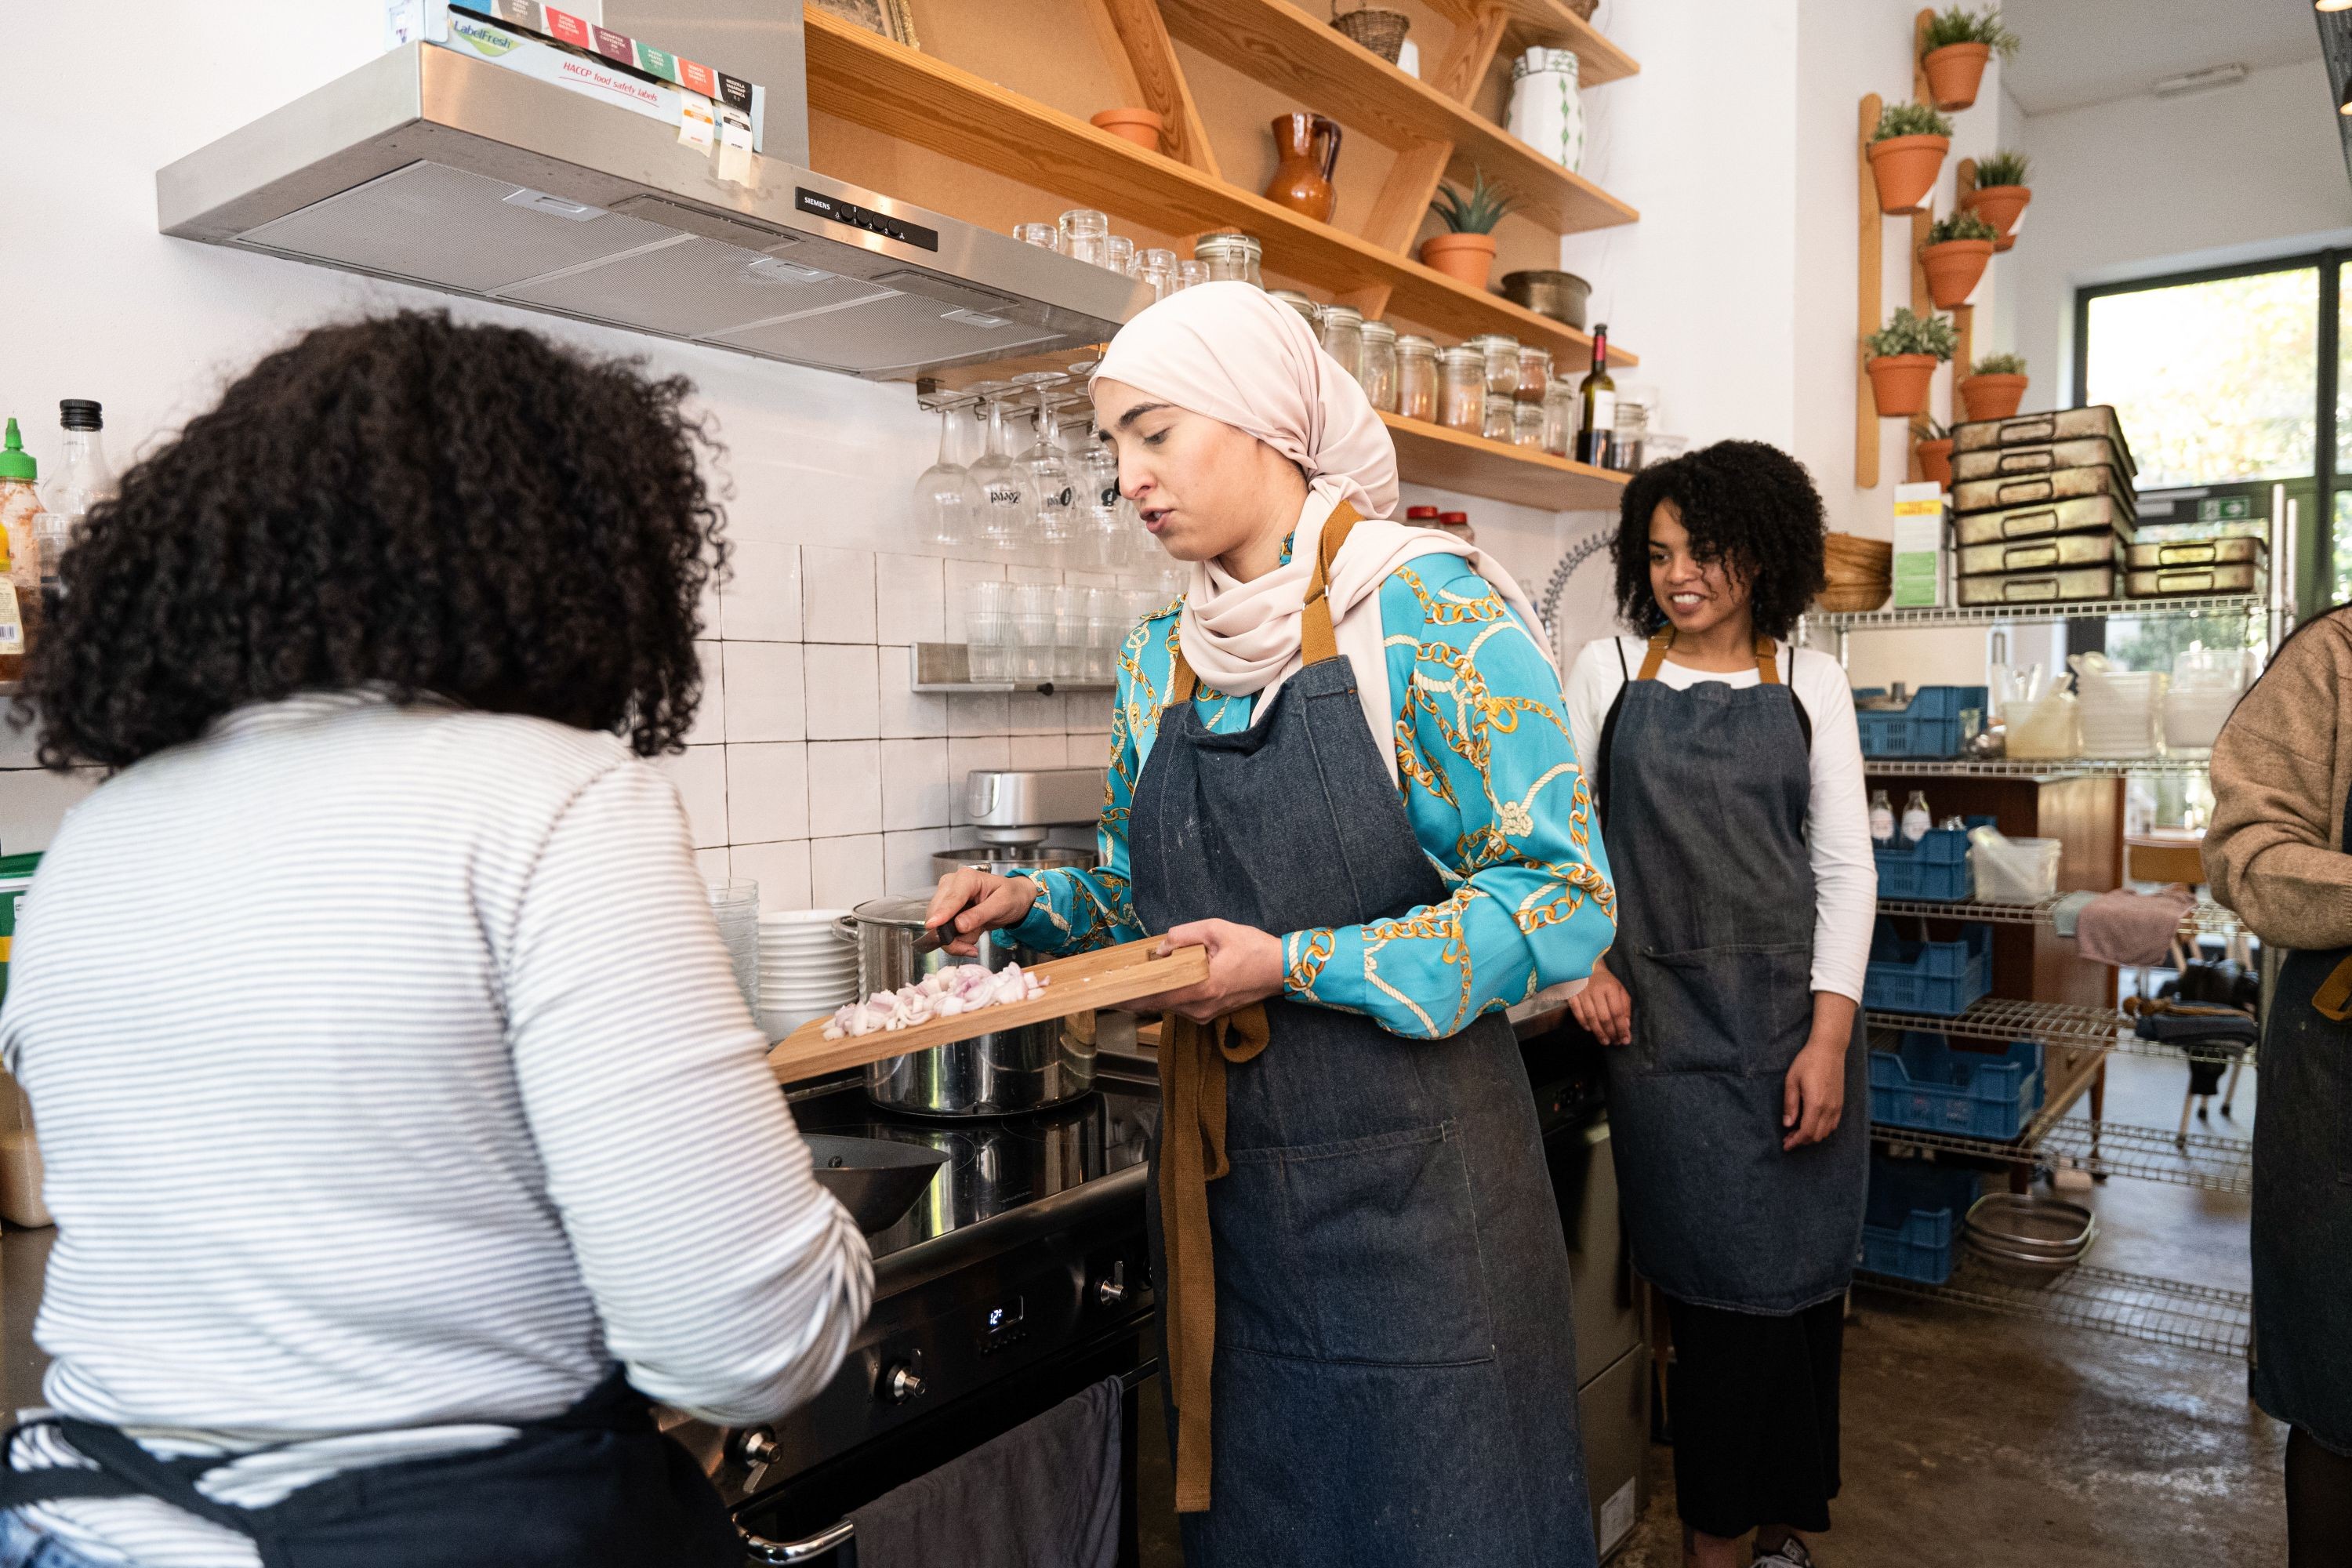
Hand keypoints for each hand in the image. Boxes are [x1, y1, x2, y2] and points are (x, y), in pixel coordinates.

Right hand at [922, 867, 1040, 956]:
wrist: (1013, 899)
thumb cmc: (1010, 896)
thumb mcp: (1001, 905)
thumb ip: (980, 915)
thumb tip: (959, 925)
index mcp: (967, 878)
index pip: (952, 898)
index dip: (942, 914)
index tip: (933, 925)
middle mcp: (952, 885)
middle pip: (939, 913)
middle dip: (954, 935)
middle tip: (972, 946)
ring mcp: (947, 897)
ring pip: (938, 926)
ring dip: (957, 939)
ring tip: (977, 932)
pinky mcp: (945, 910)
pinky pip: (943, 931)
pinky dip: (957, 939)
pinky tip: (971, 933)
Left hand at [1131, 920, 1284, 1022]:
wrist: (1281, 970)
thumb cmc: (1253, 948)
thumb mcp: (1218, 930)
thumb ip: (1185, 935)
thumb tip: (1161, 947)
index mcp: (1200, 988)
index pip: (1154, 997)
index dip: (1128, 997)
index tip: (1108, 995)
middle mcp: (1200, 1008)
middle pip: (1157, 1004)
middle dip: (1136, 993)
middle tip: (1116, 983)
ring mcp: (1205, 1015)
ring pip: (1169, 1005)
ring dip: (1154, 992)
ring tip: (1138, 977)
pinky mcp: (1210, 1014)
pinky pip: (1181, 1006)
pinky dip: (1169, 994)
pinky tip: (1164, 980)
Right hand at [1566, 953, 1631, 1045]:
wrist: (1585, 965)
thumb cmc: (1606, 981)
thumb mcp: (1620, 990)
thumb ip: (1625, 1007)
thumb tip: (1626, 1026)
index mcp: (1611, 988)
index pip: (1617, 1012)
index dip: (1621, 1028)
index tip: (1625, 1040)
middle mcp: (1596, 991)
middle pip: (1604, 1017)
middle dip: (1611, 1033)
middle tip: (1615, 1043)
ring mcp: (1582, 993)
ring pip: (1591, 1017)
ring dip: (1598, 1032)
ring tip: (1605, 1041)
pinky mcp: (1571, 995)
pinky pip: (1577, 1012)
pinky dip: (1583, 1023)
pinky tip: (1589, 1030)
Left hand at [1781, 1036, 1848, 1150]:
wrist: (1829, 1050)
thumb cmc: (1808, 1062)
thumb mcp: (1791, 1081)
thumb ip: (1790, 1104)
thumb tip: (1787, 1124)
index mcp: (1816, 1103)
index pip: (1807, 1132)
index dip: (1795, 1141)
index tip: (1785, 1144)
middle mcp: (1829, 1108)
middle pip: (1816, 1136)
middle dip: (1801, 1141)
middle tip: (1788, 1138)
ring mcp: (1837, 1106)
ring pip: (1826, 1132)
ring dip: (1812, 1136)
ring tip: (1798, 1132)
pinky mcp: (1841, 1103)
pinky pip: (1834, 1124)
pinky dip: (1823, 1129)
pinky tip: (1812, 1124)